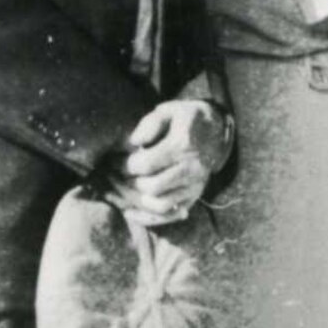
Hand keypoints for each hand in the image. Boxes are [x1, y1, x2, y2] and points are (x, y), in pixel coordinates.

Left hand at [102, 98, 229, 227]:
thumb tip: (134, 143)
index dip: (123, 165)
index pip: (146, 164)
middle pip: (151, 187)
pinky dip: (148, 218)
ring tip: (118, 190)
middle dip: (126, 183)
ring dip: (135, 201)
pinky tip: (129, 212)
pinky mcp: (194, 197)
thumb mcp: (170, 110)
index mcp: (182, 145)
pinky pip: (170, 215)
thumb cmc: (186, 119)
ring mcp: (194, 186)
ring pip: (160, 205)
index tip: (112, 160)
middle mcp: (191, 168)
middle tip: (111, 176)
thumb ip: (150, 124)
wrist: (216, 131)